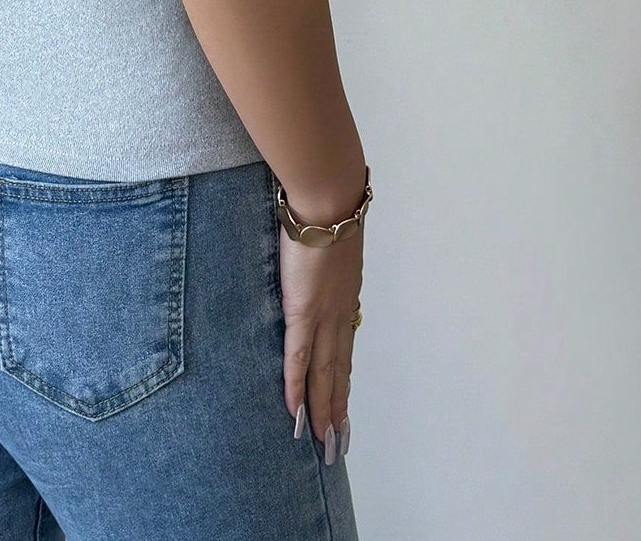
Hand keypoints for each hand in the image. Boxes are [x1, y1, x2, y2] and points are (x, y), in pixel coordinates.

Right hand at [277, 221, 362, 460]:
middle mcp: (340, 312)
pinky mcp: (302, 312)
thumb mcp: (332, 237)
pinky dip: (296, 386)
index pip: (344, 346)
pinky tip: (294, 410)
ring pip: (323, 373)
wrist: (328, 200)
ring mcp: (323, 315)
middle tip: (338, 440)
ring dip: (323, 408)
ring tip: (324, 439)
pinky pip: (298, 358)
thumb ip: (324, 254)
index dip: (343, 377)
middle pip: (339, 369)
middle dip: (338, 406)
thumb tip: (314, 249)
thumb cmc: (327, 206)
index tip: (344, 402)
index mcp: (346, 295)